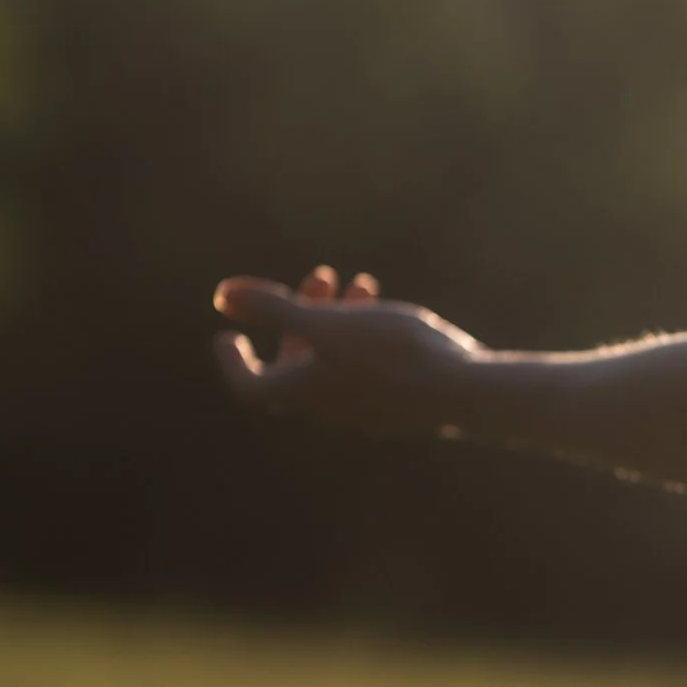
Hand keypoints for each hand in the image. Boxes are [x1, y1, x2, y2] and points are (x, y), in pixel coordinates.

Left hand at [211, 265, 479, 437]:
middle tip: (316, 278)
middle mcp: (329, 407)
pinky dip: (362, 333)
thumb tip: (221, 296)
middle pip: (294, 365)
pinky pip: (365, 366)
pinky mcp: (396, 402)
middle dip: (296, 317)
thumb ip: (273, 308)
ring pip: (333, 359)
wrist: (466, 391)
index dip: (232, 361)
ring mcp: (364, 407)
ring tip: (358, 281)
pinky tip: (384, 306)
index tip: (226, 334)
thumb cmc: (392, 355)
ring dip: (336, 317)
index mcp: (304, 392)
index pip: (249, 386)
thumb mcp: (326, 323)